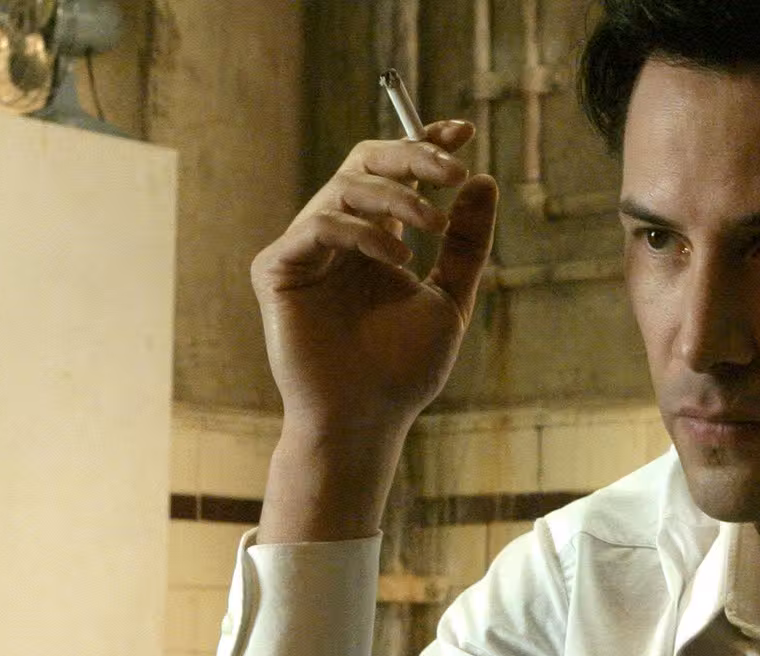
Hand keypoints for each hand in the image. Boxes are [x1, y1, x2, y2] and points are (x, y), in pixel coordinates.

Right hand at [251, 120, 499, 442]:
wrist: (366, 419)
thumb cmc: (403, 369)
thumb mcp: (451, 297)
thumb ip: (465, 242)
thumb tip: (483, 181)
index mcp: (375, 239)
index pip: (395, 173)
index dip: (425, 144)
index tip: (464, 132)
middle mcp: (337, 237)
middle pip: (363, 163)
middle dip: (411, 156)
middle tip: (452, 169)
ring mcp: (304, 251)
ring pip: (343, 188)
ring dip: (395, 196)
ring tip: (432, 226)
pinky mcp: (276, 270)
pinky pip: (317, 226)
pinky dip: (361, 233)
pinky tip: (397, 259)